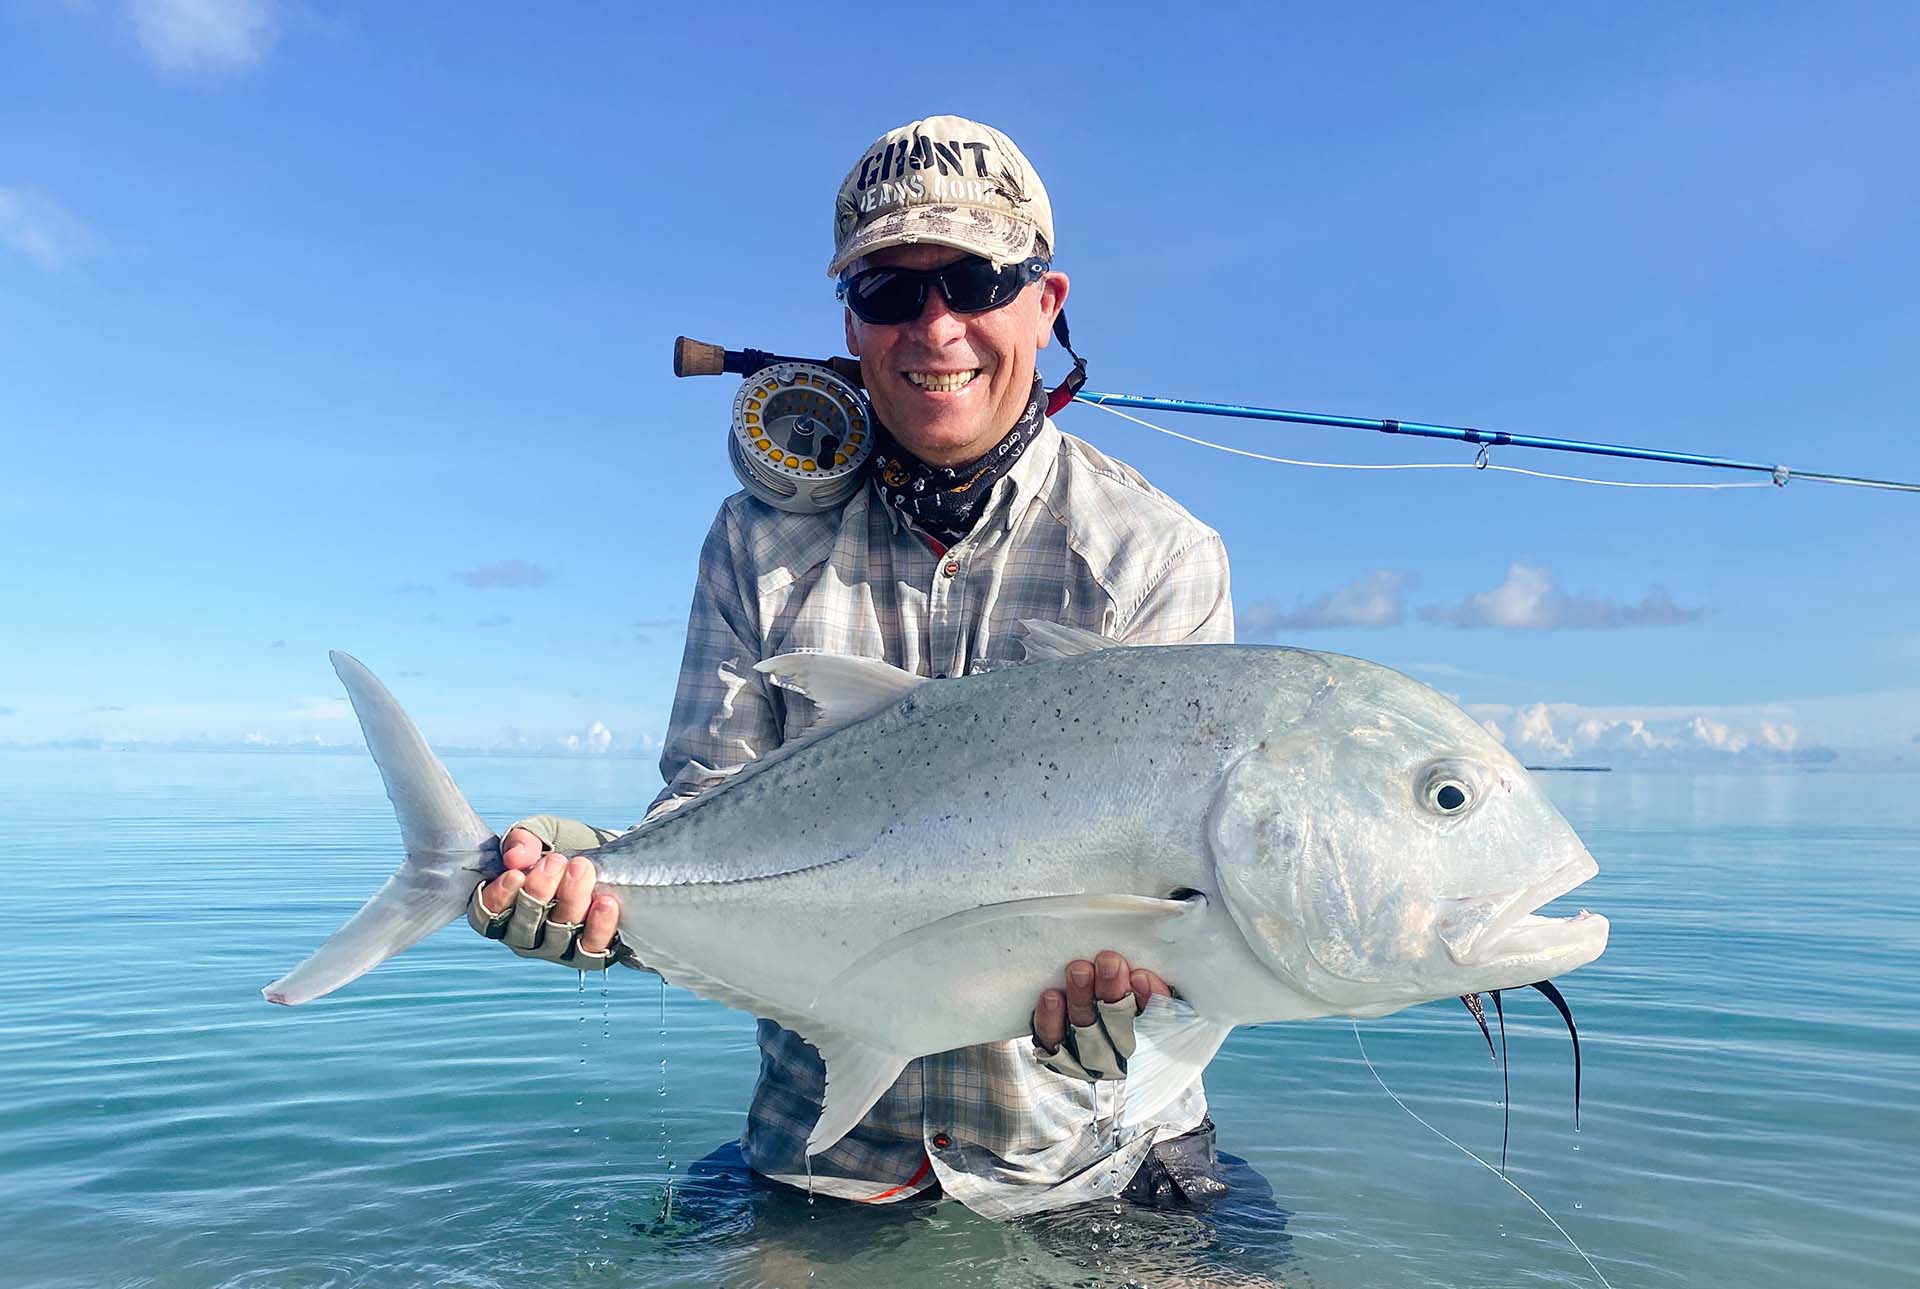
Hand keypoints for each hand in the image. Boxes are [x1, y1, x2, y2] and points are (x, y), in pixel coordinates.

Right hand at [474, 826, 622, 960]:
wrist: (610, 860)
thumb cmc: (565, 849)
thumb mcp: (542, 834)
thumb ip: (523, 839)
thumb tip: (516, 856)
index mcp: (503, 909)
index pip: (486, 915)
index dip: (498, 897)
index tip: (516, 873)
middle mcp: (525, 935)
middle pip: (522, 928)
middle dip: (538, 892)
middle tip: (556, 861)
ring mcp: (556, 947)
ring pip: (556, 936)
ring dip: (570, 900)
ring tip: (582, 869)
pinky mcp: (589, 952)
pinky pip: (590, 948)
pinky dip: (598, 927)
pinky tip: (606, 902)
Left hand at [1032, 950, 1171, 1079]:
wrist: (1079, 1000)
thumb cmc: (1127, 980)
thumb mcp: (1150, 976)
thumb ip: (1152, 976)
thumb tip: (1146, 956)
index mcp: (1154, 1030)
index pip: (1159, 1020)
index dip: (1151, 999)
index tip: (1141, 976)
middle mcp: (1124, 1049)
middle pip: (1120, 1025)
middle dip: (1113, 992)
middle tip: (1108, 961)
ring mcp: (1092, 1054)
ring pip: (1087, 1030)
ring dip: (1082, 999)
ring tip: (1078, 969)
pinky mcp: (1061, 1054)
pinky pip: (1054, 1041)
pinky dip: (1051, 1020)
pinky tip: (1051, 996)